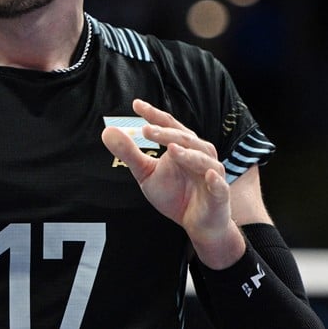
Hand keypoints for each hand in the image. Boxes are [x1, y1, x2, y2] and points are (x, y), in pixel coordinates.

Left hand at [102, 99, 244, 267]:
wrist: (198, 224)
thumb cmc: (175, 194)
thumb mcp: (146, 173)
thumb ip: (129, 153)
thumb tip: (108, 131)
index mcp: (182, 145)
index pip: (168, 125)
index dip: (153, 115)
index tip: (136, 104)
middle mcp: (200, 153)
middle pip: (184, 139)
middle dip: (166, 134)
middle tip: (146, 130)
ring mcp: (212, 173)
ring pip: (202, 158)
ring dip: (188, 153)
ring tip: (171, 150)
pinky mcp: (219, 194)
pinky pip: (219, 185)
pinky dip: (215, 180)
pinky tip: (209, 175)